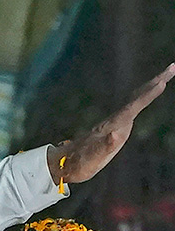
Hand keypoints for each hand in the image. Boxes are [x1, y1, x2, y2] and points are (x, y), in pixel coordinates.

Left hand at [48, 63, 174, 184]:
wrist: (66, 162)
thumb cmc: (81, 162)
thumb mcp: (93, 158)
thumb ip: (105, 147)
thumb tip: (116, 135)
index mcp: (112, 126)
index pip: (133, 107)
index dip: (147, 96)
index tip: (162, 83)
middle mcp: (115, 120)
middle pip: (136, 97)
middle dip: (154, 83)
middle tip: (172, 68)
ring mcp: (115, 121)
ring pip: (135, 100)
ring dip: (150, 87)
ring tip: (166, 77)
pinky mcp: (115, 125)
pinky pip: (133, 107)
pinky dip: (143, 97)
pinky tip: (148, 94)